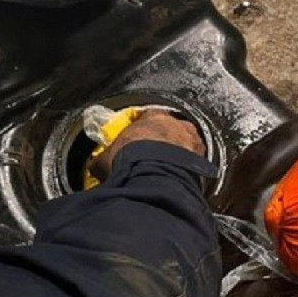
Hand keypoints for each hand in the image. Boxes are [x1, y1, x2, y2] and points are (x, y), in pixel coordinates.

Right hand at [88, 110, 204, 180]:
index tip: (138, 139)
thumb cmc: (131, 159)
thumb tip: (95, 166)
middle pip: (172, 129)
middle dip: (164, 141)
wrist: (154, 176)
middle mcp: (177, 123)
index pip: (149, 116)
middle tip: (154, 156)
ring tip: (168, 170)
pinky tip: (179, 180)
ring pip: (187, 144)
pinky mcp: (202, 160)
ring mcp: (193, 141)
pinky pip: (196, 164)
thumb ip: (103, 159)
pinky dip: (188, 171)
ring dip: (179, 155)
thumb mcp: (108, 158)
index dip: (143, 129)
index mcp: (154, 116)